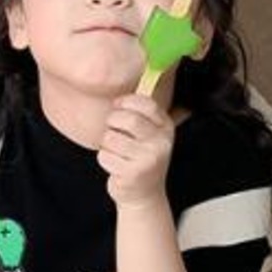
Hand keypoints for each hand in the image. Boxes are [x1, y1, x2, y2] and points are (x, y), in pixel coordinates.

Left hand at [97, 94, 174, 209]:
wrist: (144, 195)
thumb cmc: (141, 159)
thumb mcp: (150, 134)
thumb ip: (142, 113)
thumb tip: (141, 76)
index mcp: (166, 127)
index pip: (145, 103)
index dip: (125, 101)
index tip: (117, 106)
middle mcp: (161, 142)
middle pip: (127, 119)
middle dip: (112, 122)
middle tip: (113, 130)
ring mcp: (149, 159)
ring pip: (111, 138)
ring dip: (107, 145)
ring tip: (118, 153)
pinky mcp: (133, 173)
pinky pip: (105, 156)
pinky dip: (105, 160)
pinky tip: (117, 167)